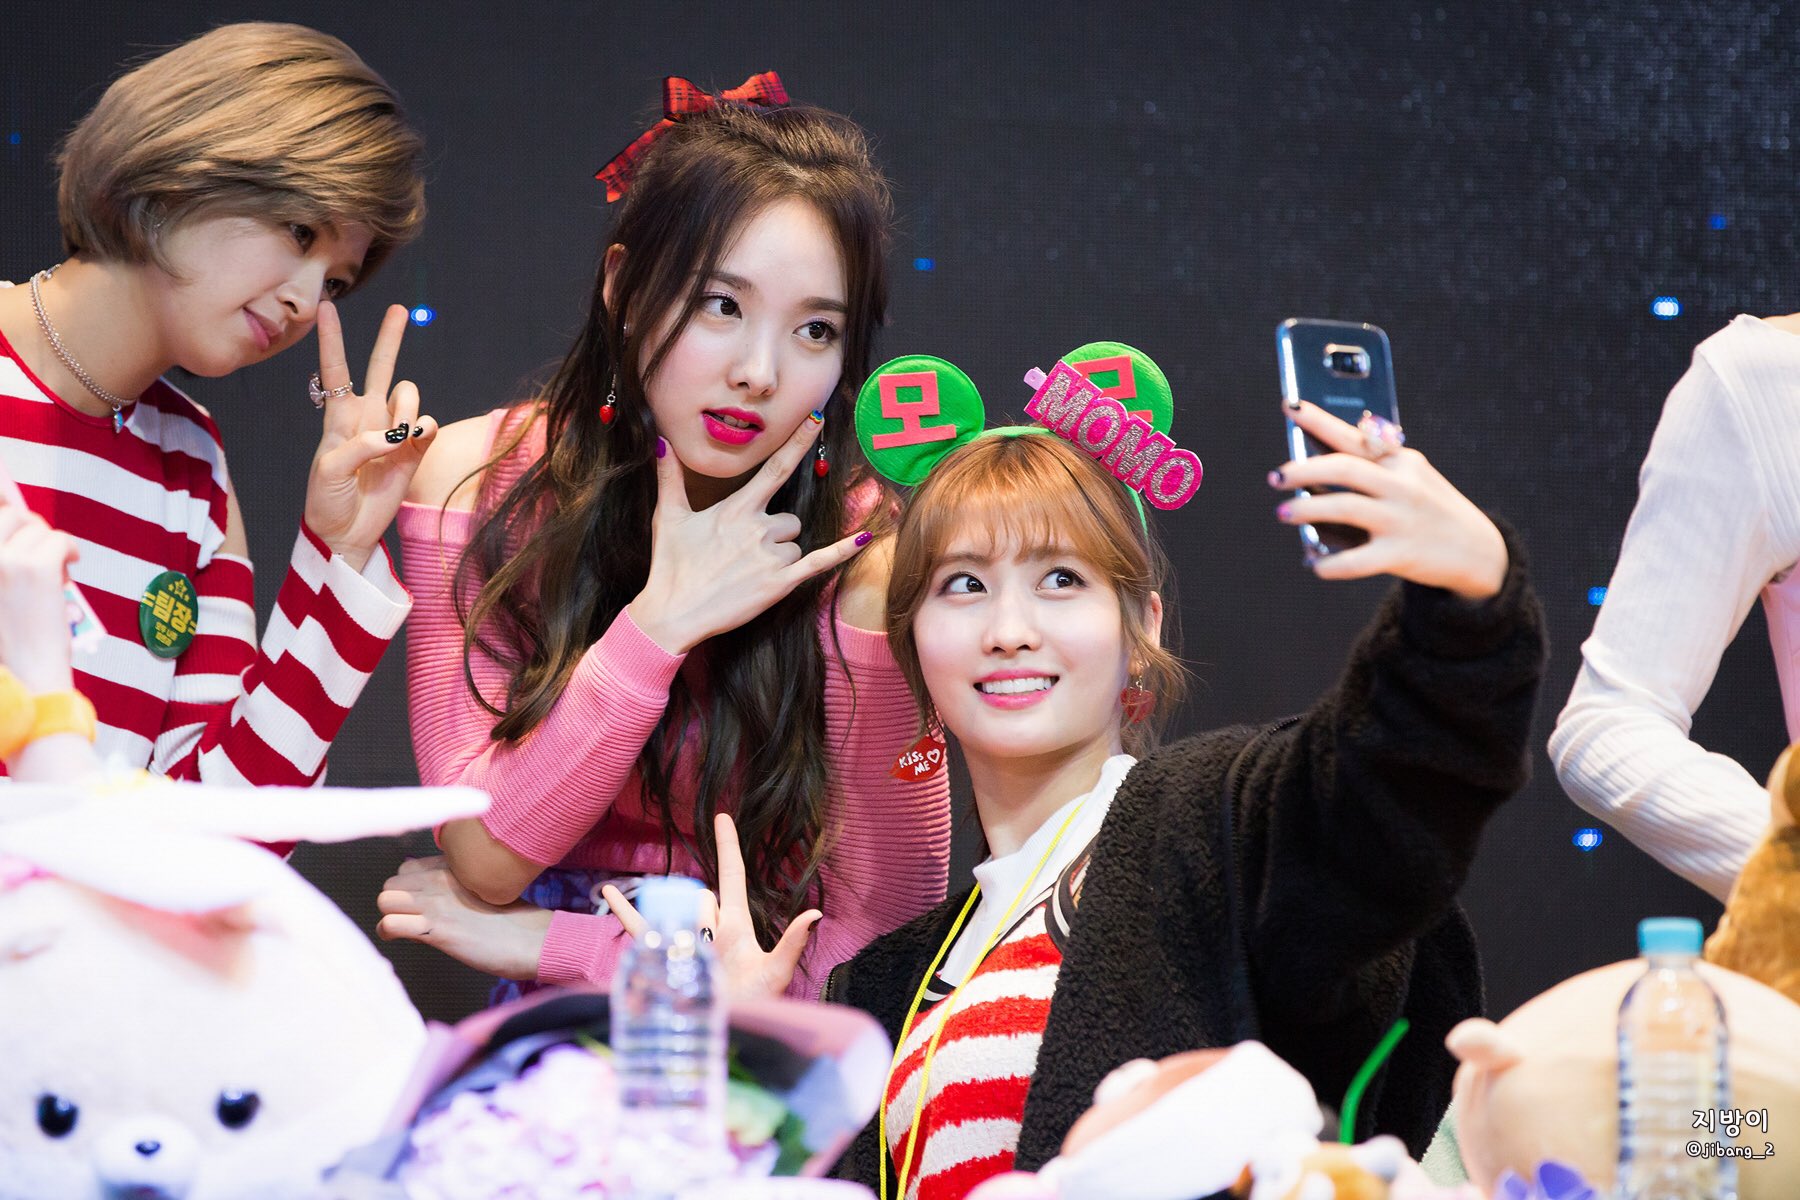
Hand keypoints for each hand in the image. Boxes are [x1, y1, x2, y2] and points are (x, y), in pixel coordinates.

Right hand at [0, 492, 79, 692]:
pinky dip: (70, 549)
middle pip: (10, 515)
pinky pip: (60, 539)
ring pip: (39, 528)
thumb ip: (2, 565)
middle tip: (42, 548)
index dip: (4, 511)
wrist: (24, 673)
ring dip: (51, 545)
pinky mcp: (38, 568)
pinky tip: (71, 563)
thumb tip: (14, 522)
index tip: (14, 515)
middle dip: (31, 527)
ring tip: (54, 570)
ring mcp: (5, 561)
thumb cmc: (10, 638)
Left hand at [303, 301, 438, 571]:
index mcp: (340, 416)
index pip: (335, 370)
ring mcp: (394, 433)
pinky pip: (429, 424)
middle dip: (390, 338)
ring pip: (410, 395)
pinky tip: (414, 442)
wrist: (345, 534)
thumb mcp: (330, 469)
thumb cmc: (326, 499)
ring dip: (406, 409)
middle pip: (380, 367)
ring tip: (396, 438)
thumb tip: (398, 434)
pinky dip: (424, 429)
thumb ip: (361, 445)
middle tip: (398, 309)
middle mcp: (369, 417)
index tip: (325, 307)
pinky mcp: (416, 451)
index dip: (332, 339)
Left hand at [376, 855, 551, 980]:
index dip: (409, 888)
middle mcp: (441, 879)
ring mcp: (437, 903)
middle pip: (391, 883)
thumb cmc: (513, 919)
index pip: (406, 868)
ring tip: (405, 929)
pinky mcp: (437, 928)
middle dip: (396, 903)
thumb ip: (455, 888)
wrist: (532, 939)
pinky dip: (390, 934)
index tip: (421, 905)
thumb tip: (429, 900)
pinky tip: (403, 940)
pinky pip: (390, 924)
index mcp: (454, 867)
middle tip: (411, 919)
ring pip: (385, 900)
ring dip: (390, 916)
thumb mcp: (483, 890)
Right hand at [602, 812, 819, 1000]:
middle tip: (712, 957)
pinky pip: (641, 927)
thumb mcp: (775, 974)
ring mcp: (685, 940)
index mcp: (737, 925)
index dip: (728, 846)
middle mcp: (709, 928)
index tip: (722, 816)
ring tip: (691, 960)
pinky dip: (625, 910)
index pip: (731, 876)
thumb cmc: (756, 1005)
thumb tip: (816, 914)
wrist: (726, 1032)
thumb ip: (792, 943)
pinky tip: (608, 892)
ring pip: (677, 908)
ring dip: (680, 925)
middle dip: (705, 914)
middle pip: (701, 895)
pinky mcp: (663, 955)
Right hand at [626, 419, 870, 653]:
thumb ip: (670, 477)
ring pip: (795, 544)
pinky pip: (819, 562)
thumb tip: (662, 442)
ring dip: (781, 555)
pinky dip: (841, 552)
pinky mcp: (780, 584)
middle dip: (774, 534)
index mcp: (737, 509)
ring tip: (746, 573)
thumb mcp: (669, 517)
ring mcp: (771, 556)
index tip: (817, 417)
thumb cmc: (670, 567)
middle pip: (789, 519)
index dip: (798, 442)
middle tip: (742, 556)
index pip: (775, 468)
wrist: (673, 614)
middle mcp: (758, 528)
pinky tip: (863, 539)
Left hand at [1270, 400, 1506, 600]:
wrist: (1480, 550)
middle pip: (1344, 468)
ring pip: (1344, 506)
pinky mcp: (1402, 554)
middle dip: (1303, 470)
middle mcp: (1401, 485)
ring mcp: (1401, 519)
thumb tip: (1316, 461)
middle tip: (1276, 476)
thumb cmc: (1429, 509)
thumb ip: (1373, 465)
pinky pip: (1358, 560)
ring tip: (1283, 513)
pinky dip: (1332, 564)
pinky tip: (1316, 566)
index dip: (1320, 421)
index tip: (1290, 407)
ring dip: (1307, 510)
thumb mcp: (1411, 477)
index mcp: (1400, 461)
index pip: (1355, 436)